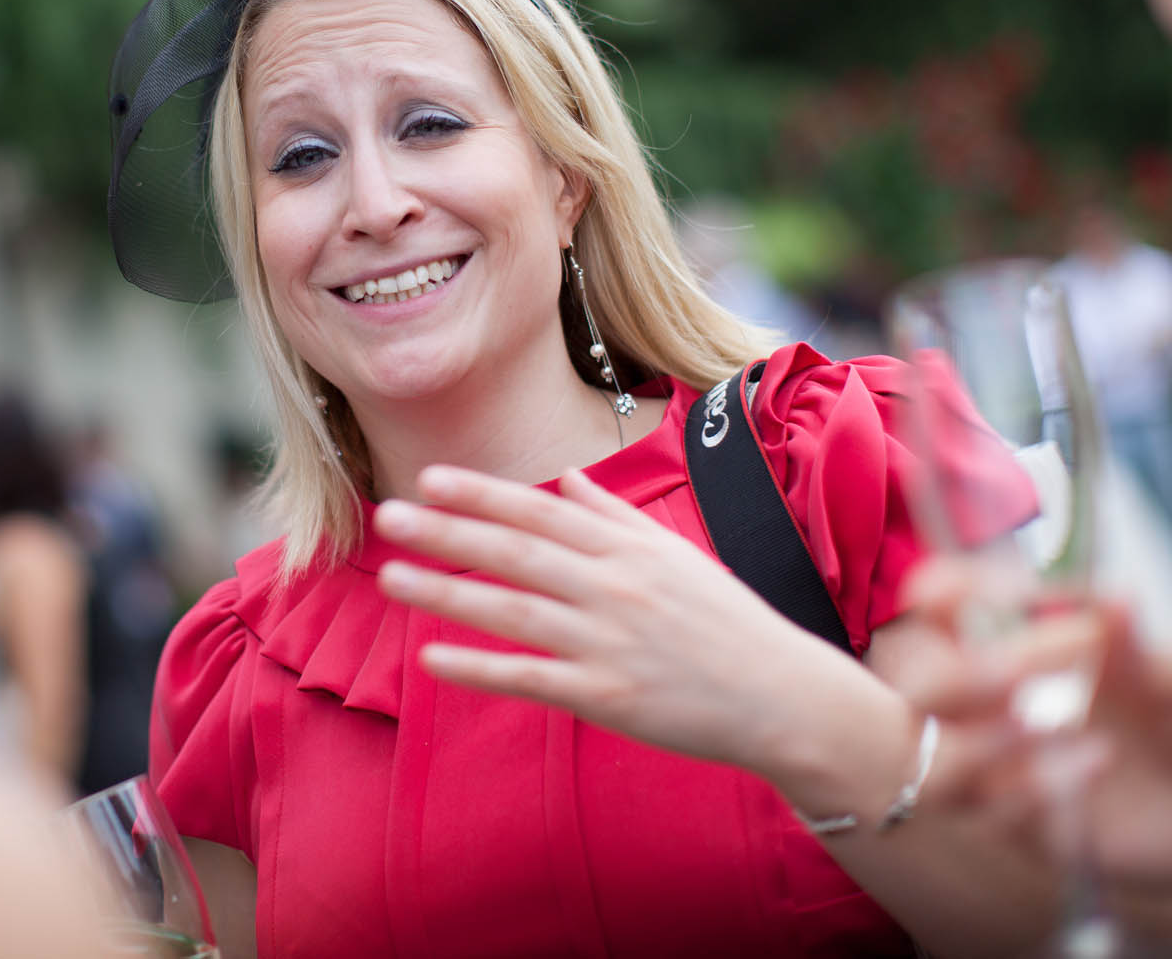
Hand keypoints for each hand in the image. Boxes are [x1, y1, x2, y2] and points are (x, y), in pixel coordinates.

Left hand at [372, 464, 867, 779]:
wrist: (784, 695)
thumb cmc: (727, 622)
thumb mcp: (675, 554)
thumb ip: (613, 515)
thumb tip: (563, 477)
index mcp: (629, 550)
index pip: (540, 513)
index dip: (483, 493)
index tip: (430, 477)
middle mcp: (614, 587)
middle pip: (517, 552)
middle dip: (448, 531)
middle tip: (387, 514)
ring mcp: (608, 642)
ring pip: (513, 610)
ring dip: (447, 592)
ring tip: (390, 578)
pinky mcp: (608, 696)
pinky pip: (531, 678)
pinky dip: (480, 668)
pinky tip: (432, 658)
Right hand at [899, 555, 1171, 895]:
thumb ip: (1144, 642)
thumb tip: (1115, 596)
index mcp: (1025, 639)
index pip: (944, 609)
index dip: (939, 595)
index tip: (966, 591)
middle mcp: (999, 700)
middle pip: (917, 684)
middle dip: (960, 673)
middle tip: (1034, 667)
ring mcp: (1007, 766)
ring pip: (928, 755)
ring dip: (976, 738)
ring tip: (1048, 726)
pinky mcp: (1027, 825)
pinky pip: (986, 812)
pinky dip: (1027, 788)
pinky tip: (1097, 764)